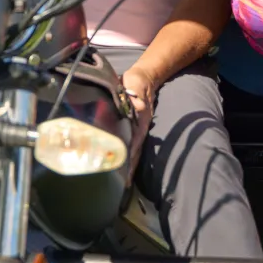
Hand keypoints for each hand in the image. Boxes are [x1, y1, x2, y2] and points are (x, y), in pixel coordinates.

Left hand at [119, 65, 157, 183]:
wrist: (143, 78)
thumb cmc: (136, 82)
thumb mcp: (135, 85)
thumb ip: (136, 96)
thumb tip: (139, 106)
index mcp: (140, 120)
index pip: (135, 142)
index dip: (130, 156)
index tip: (125, 170)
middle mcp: (139, 127)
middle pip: (134, 151)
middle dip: (129, 167)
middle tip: (122, 184)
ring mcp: (136, 128)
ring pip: (132, 150)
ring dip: (128, 164)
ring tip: (121, 181)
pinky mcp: (131, 127)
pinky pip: (129, 144)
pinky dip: (126, 155)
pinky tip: (119, 164)